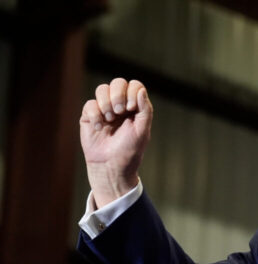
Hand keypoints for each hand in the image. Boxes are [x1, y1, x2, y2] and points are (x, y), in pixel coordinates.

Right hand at [80, 78, 152, 207]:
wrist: (111, 165)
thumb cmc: (130, 150)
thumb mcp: (142, 130)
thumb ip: (145, 110)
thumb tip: (140, 90)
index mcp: (135, 108)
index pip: (134, 85)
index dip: (132, 92)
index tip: (131, 108)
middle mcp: (120, 106)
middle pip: (118, 82)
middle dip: (118, 95)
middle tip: (120, 111)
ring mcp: (104, 109)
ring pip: (102, 89)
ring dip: (106, 103)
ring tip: (109, 119)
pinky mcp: (90, 115)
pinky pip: (90, 103)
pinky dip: (95, 114)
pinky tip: (99, 127)